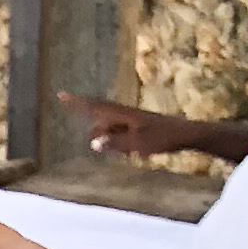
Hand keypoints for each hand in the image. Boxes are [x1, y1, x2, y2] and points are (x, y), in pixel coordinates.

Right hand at [58, 95, 176, 162]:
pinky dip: (123, 145)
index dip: (77, 103)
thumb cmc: (163, 138)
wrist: (187, 134)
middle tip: (122, 149)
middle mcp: (125, 115)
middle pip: (101, 124)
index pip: (95, 107)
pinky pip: (121, 136)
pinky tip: (139, 152)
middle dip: (101, 137)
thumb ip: (114, 143)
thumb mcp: (138, 143)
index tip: (61, 96)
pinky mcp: (138, 127)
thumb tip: (92, 142)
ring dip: (114, 144)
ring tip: (135, 152)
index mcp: (123, 114)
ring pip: (111, 132)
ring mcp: (131, 121)